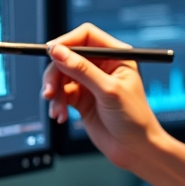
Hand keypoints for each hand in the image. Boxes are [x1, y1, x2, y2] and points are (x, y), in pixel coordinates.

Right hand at [41, 23, 166, 170]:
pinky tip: (61, 116)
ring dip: (54, 92)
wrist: (135, 149)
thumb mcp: (108, 91)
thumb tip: (58, 51)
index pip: (86, 36)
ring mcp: (91, 82)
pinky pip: (60, 93)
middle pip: (67, 56)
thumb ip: (82, 70)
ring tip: (57, 109)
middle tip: (49, 91)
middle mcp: (102, 66)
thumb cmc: (134, 118)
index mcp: (116, 56)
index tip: (51, 53)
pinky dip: (56, 103)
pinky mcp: (81, 98)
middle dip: (55, 73)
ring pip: (60, 76)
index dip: (67, 41)